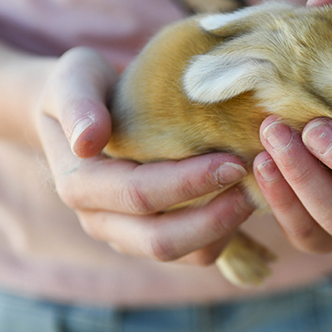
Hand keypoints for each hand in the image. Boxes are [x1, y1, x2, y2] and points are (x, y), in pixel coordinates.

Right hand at [36, 47, 253, 264]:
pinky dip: (228, 231)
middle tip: (255, 182)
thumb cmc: (86, 84)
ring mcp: (129, 235)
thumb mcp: (74, 77)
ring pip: (186, 254)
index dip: (190, 183)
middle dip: (215, 216)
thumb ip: (77, 104)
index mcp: (80, 185)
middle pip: (162, 240)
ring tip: (257, 191)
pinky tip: (246, 197)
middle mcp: (101, 220)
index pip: (140, 195)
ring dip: (226, 228)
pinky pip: (198, 251)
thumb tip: (87, 141)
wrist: (88, 107)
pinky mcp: (156, 237)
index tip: (234, 161)